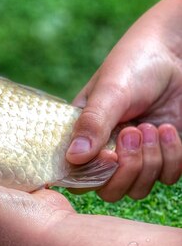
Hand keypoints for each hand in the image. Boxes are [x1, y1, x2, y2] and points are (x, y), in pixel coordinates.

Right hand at [66, 0, 181, 200]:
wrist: (176, 54)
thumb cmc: (134, 65)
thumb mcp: (110, 92)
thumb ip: (92, 123)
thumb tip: (73, 157)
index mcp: (84, 138)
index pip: (77, 177)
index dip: (92, 176)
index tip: (109, 155)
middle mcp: (107, 152)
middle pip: (110, 191)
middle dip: (127, 168)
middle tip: (133, 132)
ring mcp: (136, 157)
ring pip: (139, 188)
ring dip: (150, 161)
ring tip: (153, 126)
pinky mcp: (164, 157)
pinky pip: (167, 177)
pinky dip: (171, 157)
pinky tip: (168, 129)